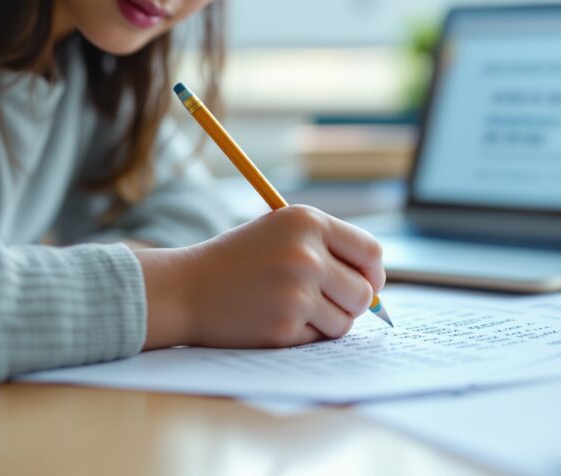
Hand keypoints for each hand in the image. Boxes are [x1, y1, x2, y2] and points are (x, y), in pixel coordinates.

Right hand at [135, 205, 384, 349]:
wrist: (185, 289)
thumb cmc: (238, 262)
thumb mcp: (281, 233)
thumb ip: (328, 250)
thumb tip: (376, 290)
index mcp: (308, 222)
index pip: (371, 252)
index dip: (373, 273)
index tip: (367, 283)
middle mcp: (306, 254)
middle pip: (364, 292)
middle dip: (351, 303)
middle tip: (326, 302)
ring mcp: (297, 292)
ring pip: (345, 320)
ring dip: (327, 321)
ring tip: (293, 308)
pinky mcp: (285, 326)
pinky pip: (318, 338)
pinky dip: (303, 335)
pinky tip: (274, 319)